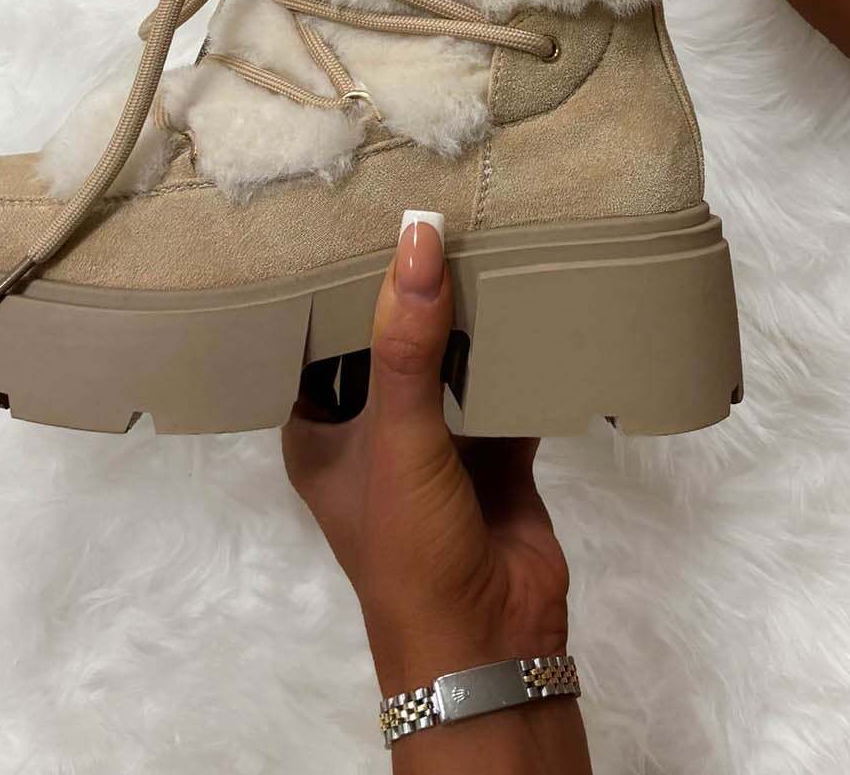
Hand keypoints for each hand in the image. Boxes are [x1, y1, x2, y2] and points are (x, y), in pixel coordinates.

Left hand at [283, 213, 588, 770]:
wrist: (491, 643)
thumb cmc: (410, 546)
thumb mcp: (398, 436)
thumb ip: (407, 339)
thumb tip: (418, 235)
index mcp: (319, 430)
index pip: (314, 340)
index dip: (331, 284)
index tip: (348, 211)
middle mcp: (372, 431)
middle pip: (389, 342)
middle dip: (410, 291)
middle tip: (431, 207)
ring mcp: (436, 443)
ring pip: (449, 362)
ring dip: (468, 317)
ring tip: (484, 232)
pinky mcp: (495, 453)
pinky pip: (503, 387)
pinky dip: (519, 355)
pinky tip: (534, 299)